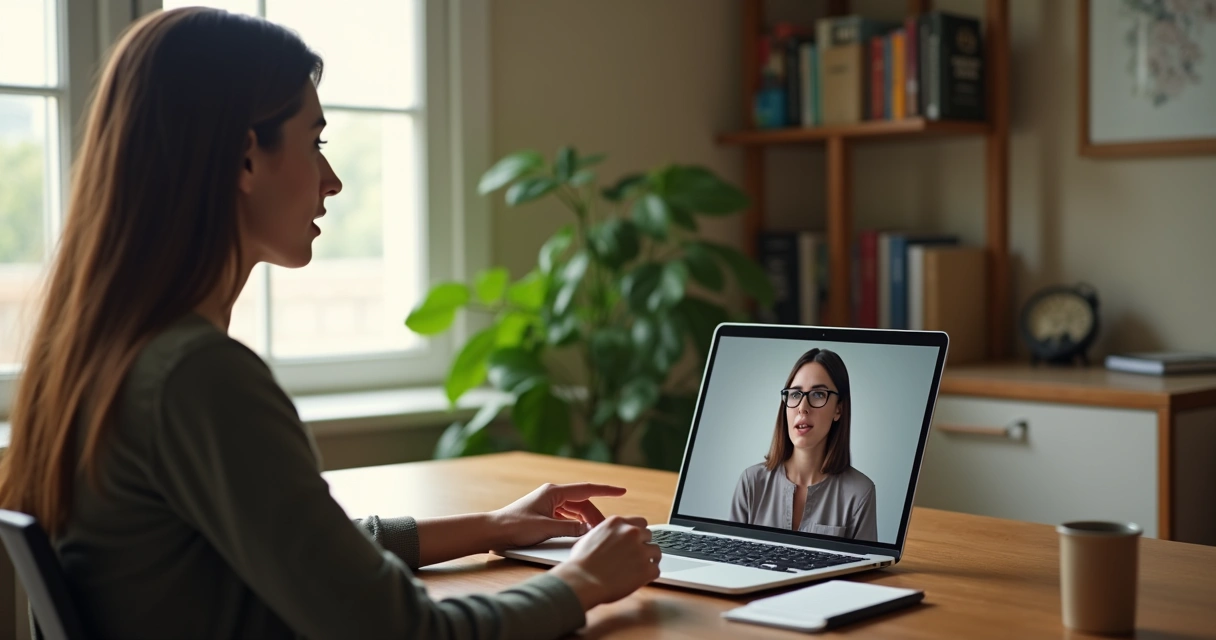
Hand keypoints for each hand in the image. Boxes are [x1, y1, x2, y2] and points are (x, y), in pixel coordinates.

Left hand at [490, 482, 625, 548]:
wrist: (493, 531)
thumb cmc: (516, 527)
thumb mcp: (547, 528)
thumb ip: (570, 529)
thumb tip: (588, 530)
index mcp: (554, 492)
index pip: (586, 489)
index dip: (606, 490)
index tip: (622, 491)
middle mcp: (552, 494)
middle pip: (582, 503)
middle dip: (595, 515)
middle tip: (605, 530)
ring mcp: (548, 503)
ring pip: (574, 510)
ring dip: (585, 520)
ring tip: (593, 533)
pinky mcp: (543, 512)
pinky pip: (566, 516)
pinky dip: (575, 523)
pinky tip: (578, 533)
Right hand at [551, 515, 661, 609]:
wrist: (582, 580)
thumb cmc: (581, 563)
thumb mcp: (591, 536)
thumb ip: (607, 534)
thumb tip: (612, 539)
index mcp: (617, 523)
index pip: (639, 522)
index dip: (637, 534)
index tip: (635, 541)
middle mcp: (631, 532)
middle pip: (649, 535)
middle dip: (643, 545)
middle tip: (635, 557)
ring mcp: (641, 550)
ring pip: (656, 551)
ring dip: (649, 559)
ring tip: (639, 569)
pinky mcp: (646, 568)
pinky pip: (656, 570)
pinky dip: (649, 575)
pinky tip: (639, 579)